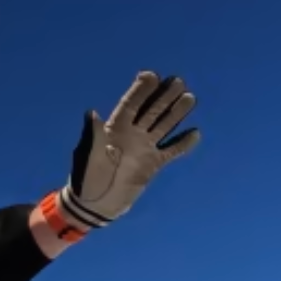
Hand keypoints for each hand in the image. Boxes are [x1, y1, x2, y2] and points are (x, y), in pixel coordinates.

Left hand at [54, 71, 201, 234]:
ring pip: (164, 125)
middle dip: (164, 95)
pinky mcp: (153, 164)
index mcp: (115, 129)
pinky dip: (183, 144)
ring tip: (190, 98)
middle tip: (178, 81)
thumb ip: (92, 134)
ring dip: (176, 112)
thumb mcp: (87, 155)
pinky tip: (195, 133)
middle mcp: (132, 134)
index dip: (140, 90)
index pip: (130, 104)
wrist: (95, 205)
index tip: (151, 75)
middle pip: (152, 110)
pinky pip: (172, 151)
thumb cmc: (86, 178)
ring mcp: (144, 148)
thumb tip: (91, 113)